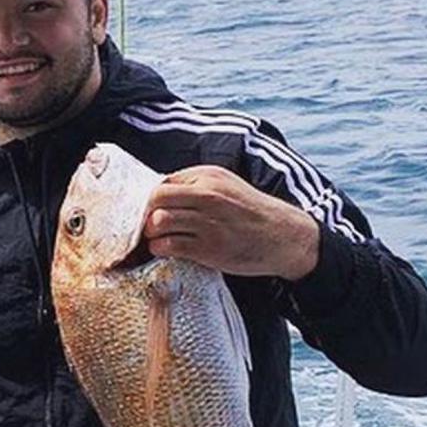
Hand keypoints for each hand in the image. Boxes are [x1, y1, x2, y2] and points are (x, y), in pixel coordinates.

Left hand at [144, 165, 319, 280]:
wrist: (282, 236)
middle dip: (144, 214)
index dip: (149, 199)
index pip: (161, 183)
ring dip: (150, 233)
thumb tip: (156, 193)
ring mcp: (208, 222)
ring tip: (156, 238)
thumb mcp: (224, 185)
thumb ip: (192, 185)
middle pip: (155, 199)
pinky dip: (159, 249)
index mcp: (208, 177)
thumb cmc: (248, 211)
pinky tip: (165, 250)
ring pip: (158, 222)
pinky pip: (168, 246)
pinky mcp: (209, 248)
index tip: (146, 211)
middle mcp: (207, 196)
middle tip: (146, 225)